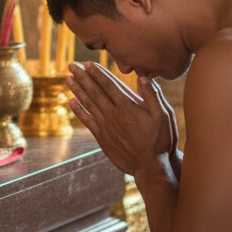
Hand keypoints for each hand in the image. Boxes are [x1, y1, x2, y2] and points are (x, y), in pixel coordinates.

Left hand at [66, 62, 175, 176]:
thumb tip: (143, 76)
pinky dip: (79, 110)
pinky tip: (71, 102)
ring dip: (78, 90)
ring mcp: (106, 127)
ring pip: (88, 104)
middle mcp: (113, 115)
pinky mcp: (102, 138)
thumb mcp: (163, 116)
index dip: (98, 73)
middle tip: (72, 65)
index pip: (109, 85)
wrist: (150, 167)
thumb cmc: (160, 141)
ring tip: (68, 78)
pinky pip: (87, 121)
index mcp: (127, 107)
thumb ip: (152, 96)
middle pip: (95, 91)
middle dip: (83, 77)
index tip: (88, 63)